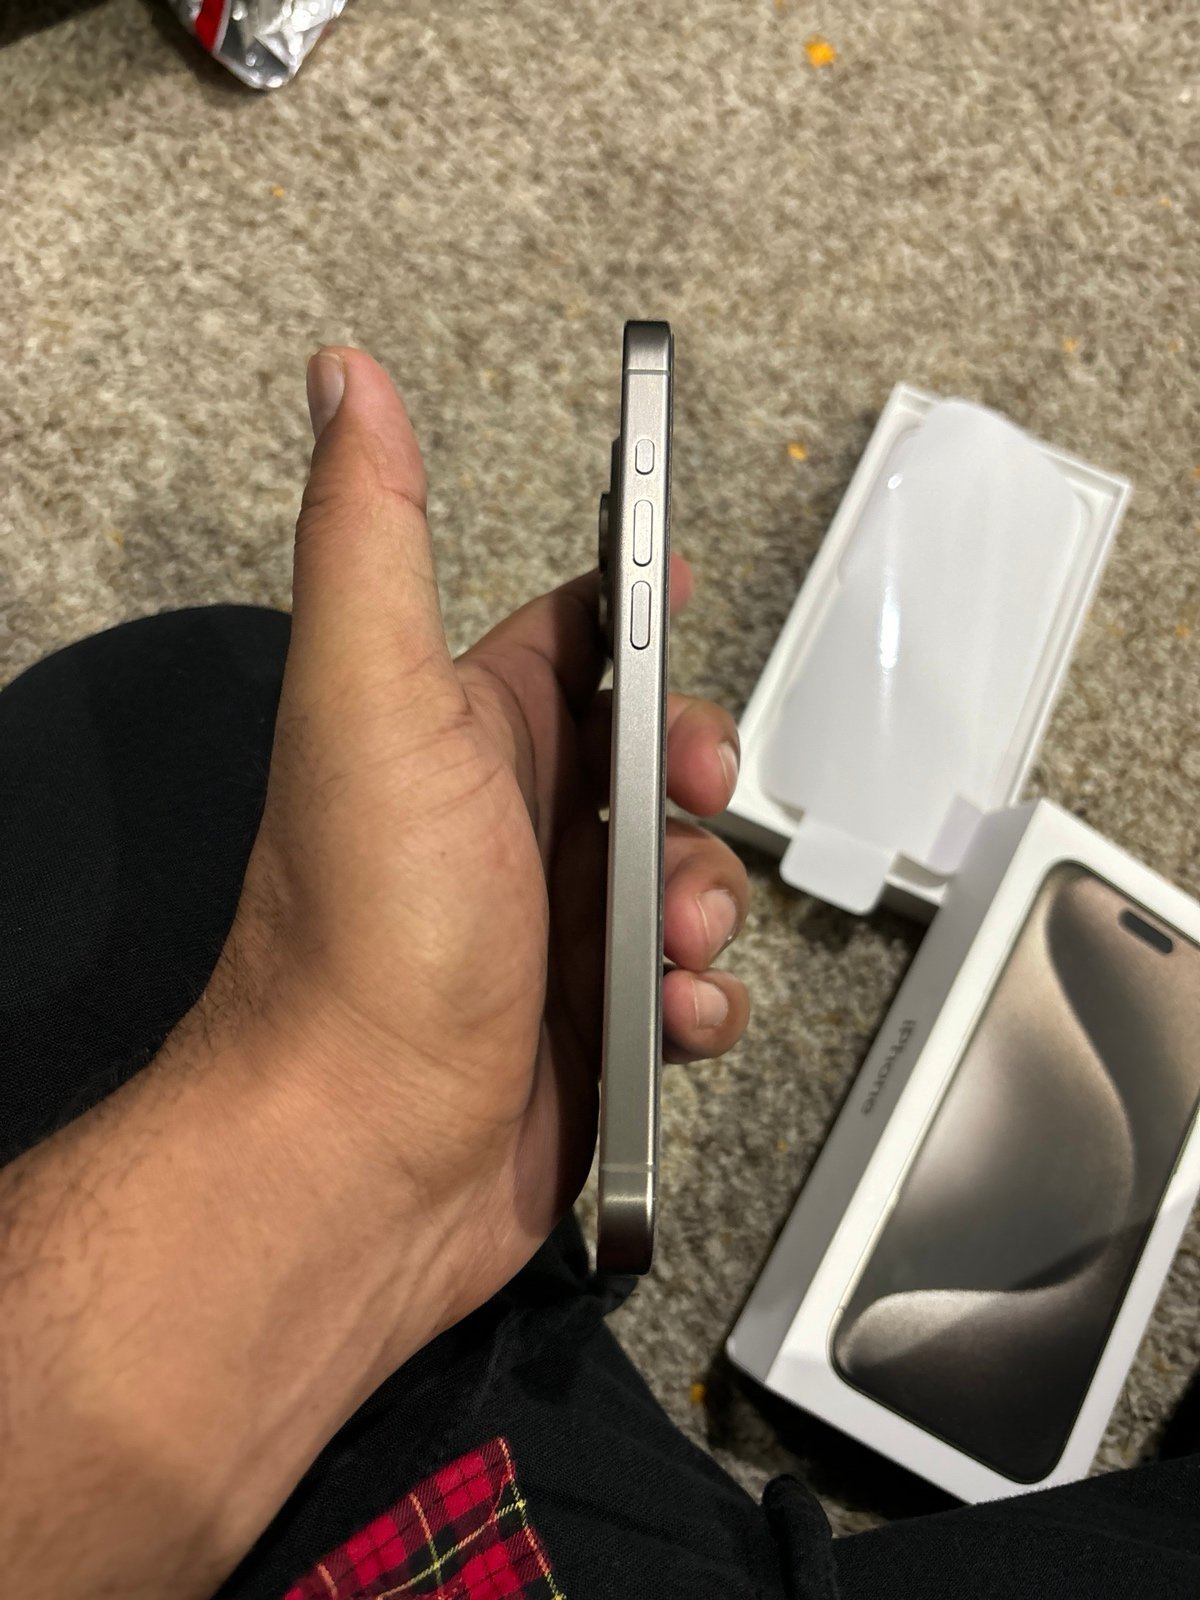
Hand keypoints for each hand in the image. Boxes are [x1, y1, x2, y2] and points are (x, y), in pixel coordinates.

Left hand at [211, 347, 750, 1358]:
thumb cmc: (366, 931)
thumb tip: (344, 379)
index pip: (570, 641)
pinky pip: (687, 991)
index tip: (685, 601)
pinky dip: (702, 1003)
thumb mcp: (372, 702)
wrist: (359, 1155)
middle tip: (693, 803)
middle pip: (652, 761)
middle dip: (699, 778)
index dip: (637, 616)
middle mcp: (505, 825)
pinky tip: (672, 1023)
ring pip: (685, 880)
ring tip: (668, 949)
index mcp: (461, 735)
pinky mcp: (589, 1026)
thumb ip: (370, 537)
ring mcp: (551, 931)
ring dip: (708, 904)